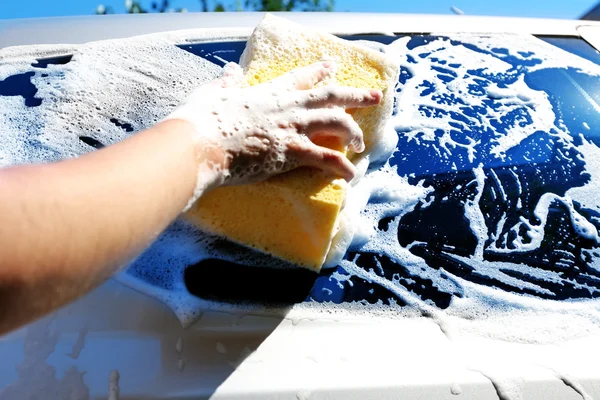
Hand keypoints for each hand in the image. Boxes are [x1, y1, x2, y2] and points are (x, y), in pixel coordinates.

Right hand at [165, 61, 381, 188]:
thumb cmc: (201, 120)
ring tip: (362, 142)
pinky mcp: (292, 152)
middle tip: (375, 96)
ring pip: (336, 123)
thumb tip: (230, 70)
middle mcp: (287, 107)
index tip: (332, 66)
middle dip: (356, 96)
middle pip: (330, 96)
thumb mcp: (213, 94)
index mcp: (268, 92)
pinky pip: (326, 158)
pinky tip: (351, 174)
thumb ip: (226, 83)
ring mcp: (292, 128)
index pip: (300, 78)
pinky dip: (341, 166)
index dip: (318, 71)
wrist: (200, 143)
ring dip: (353, 131)